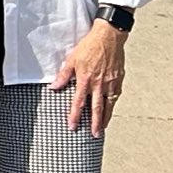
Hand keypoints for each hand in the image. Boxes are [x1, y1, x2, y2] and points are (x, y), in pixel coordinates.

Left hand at [52, 19, 127, 136]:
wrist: (109, 37)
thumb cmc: (90, 47)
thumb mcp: (72, 60)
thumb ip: (63, 75)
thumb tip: (54, 87)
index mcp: (86, 80)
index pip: (79, 103)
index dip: (75, 116)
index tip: (72, 126)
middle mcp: (100, 84)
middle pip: (96, 109)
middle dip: (94, 123)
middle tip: (94, 135)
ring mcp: (111, 83)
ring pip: (108, 105)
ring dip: (105, 118)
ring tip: (102, 128)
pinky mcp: (119, 80)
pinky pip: (115, 97)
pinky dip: (112, 106)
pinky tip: (110, 111)